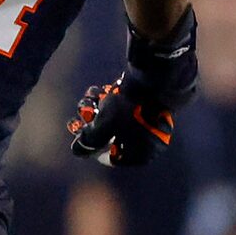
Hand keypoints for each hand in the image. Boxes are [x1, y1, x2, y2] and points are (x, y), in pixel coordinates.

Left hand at [69, 10, 197, 167]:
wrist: (157, 78)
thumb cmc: (130, 108)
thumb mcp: (104, 125)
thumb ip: (90, 140)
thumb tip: (78, 150)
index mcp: (143, 152)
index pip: (113, 157)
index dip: (94, 146)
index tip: (82, 135)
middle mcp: (150, 140)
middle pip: (114, 136)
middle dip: (94, 124)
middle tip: (80, 116)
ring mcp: (151, 121)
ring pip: (118, 119)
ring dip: (99, 110)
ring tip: (89, 98)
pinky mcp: (149, 104)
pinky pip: (126, 108)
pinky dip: (111, 102)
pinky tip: (99, 91)